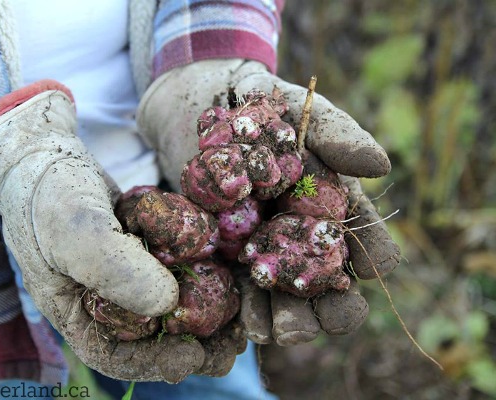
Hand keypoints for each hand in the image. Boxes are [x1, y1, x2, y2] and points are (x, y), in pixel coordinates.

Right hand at [0, 85, 241, 380]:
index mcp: (77, 312)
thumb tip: (169, 303)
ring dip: (205, 317)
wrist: (45, 155)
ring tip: (239, 320)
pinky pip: (174, 270)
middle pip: (151, 338)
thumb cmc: (49, 195)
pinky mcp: (144, 249)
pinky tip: (229, 276)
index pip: (116, 355)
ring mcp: (126, 274)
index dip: (155, 365)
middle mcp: (103, 300)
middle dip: (192, 345)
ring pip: (169, 307)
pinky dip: (202, 277)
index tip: (193, 359)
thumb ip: (115, 269)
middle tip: (231, 345)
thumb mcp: (74, 231)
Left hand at [137, 59, 400, 344]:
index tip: (367, 268)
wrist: (195, 105)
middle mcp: (302, 235)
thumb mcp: (297, 110)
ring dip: (287, 318)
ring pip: (287, 297)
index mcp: (332, 205)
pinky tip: (245, 322)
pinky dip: (247, 311)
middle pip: (328, 282)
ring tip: (277, 329)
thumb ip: (337, 135)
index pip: (367, 240)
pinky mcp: (226, 257)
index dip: (373, 256)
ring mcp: (265, 249)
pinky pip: (242, 293)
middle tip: (323, 319)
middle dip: (330, 307)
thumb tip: (380, 167)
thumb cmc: (257, 103)